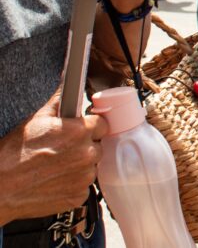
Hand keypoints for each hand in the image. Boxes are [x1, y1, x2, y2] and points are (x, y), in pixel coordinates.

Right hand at [0, 91, 106, 225]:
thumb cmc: (13, 154)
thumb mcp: (36, 120)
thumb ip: (59, 100)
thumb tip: (68, 82)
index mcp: (80, 131)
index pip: (102, 123)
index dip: (90, 126)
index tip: (81, 130)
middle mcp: (87, 154)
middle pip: (98, 145)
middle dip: (85, 145)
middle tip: (64, 148)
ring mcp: (84, 177)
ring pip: (92, 166)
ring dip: (80, 165)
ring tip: (57, 165)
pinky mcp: (78, 196)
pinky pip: (84, 186)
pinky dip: (73, 183)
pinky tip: (56, 179)